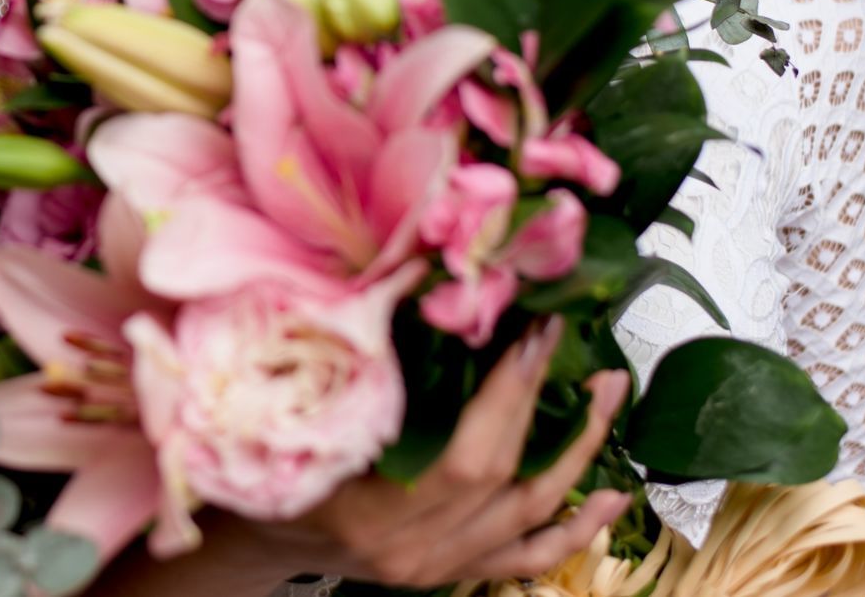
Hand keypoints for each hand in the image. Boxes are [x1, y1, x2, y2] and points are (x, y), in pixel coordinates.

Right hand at [233, 315, 632, 588]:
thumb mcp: (289, 422)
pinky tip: (611, 501)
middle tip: (566, 343)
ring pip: (530, 515)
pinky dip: (575, 531)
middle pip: (505, 478)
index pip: (467, 458)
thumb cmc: (261, 470)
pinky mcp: (450, 572)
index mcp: (372, 513)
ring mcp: (436, 567)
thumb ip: (348, 378)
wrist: (253, 539)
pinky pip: (528, 558)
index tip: (532, 335)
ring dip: (577, 453)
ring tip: (604, 394)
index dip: (509, 397)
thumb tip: (405, 296)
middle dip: (544, 404)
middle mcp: (413, 550)